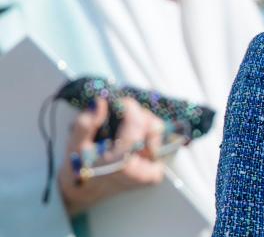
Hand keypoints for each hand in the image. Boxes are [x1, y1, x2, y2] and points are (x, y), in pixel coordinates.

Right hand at [57, 97, 167, 216]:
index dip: (128, 107)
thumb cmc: (80, 167)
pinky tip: (131, 144)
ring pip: (158, 132)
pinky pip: (158, 143)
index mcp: (119, 163)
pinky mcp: (155, 173)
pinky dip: (146, 137)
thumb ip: (86, 123)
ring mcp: (151, 173)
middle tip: (120, 120)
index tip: (117, 104)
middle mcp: (140, 170)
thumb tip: (102, 102)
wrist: (86, 191)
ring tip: (123, 133)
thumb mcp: (75, 144)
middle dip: (137, 116)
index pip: (137, 123)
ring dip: (142, 125)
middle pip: (152, 125)